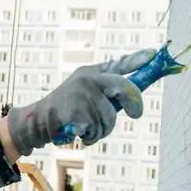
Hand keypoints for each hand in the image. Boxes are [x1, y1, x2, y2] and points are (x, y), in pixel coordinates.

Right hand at [5, 49, 155, 155]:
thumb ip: (105, 92)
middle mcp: (88, 80)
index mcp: (91, 73)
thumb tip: (134, 99)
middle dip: (134, 104)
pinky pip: (97, 130)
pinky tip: (77, 132)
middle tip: (136, 114)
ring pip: (111, 118)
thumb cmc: (66, 110)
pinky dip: (90, 137)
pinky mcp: (78, 112)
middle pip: (125, 89)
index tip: (153, 54)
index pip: (118, 64)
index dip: (137, 59)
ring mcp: (82, 95)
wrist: (37, 121)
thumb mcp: (83, 92)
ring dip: (102, 130)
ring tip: (87, 128)